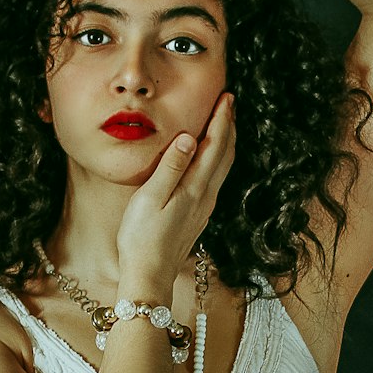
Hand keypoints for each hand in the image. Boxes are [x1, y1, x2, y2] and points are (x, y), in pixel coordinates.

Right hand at [116, 93, 235, 281]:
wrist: (149, 275)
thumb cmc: (142, 238)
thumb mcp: (150, 198)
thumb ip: (170, 167)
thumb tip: (188, 137)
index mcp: (194, 187)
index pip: (214, 145)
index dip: (222, 119)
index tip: (226, 97)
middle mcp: (205, 196)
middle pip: (225, 155)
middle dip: (229, 126)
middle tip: (230, 102)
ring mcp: (203, 208)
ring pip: (223, 168)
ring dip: (226, 143)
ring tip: (225, 124)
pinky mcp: (198, 216)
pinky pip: (215, 180)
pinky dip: (218, 160)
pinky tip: (210, 159)